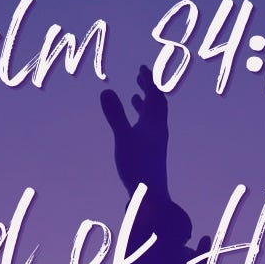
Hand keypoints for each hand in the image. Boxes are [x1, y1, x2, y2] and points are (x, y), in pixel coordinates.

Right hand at [100, 64, 169, 199]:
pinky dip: (141, 121)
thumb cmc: (137, 165)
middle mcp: (159, 130)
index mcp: (154, 123)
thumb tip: (106, 91)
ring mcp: (156, 143)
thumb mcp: (123, 137)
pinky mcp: (152, 154)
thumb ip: (115, 115)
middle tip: (140, 78)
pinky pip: (148, 131)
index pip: (155, 95)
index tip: (142, 68)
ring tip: (135, 98)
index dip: (149, 80)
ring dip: (145, 105)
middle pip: (157, 105)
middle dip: (149, 90)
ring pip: (153, 119)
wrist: (150, 195)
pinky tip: (132, 128)